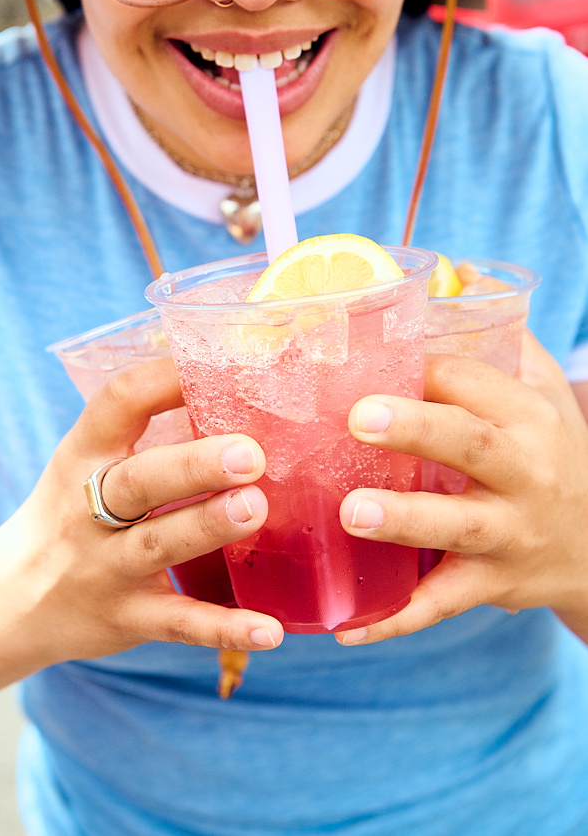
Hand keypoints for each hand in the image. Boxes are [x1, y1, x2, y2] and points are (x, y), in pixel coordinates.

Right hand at [0, 358, 282, 673]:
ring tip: (256, 508)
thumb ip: (144, 431)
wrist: (7, 602)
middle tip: (250, 453)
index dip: (162, 381)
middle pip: (139, 481)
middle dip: (194, 465)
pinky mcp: (125, 618)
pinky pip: (178, 624)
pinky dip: (223, 628)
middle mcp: (87, 509)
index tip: (212, 366)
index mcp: (83, 456)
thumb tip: (230, 383)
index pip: (118, 404)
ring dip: (208, 526)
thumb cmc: (69, 512)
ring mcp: (104, 568)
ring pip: (158, 545)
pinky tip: (269, 630)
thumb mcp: (87, 463)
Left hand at [335, 331, 587, 645]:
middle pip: (470, 446)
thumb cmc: (551, 455)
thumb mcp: (541, 394)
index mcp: (526, 416)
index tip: (364, 356)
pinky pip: (441, 604)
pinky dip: (395, 618)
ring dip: (404, 521)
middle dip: (415, 429)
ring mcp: (508, 534)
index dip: (419, 370)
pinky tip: (346, 627)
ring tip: (351, 513)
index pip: (471, 382)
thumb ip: (499, 336)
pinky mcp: (492, 586)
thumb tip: (455, 269)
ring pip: (456, 529)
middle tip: (357, 418)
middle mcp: (523, 473)